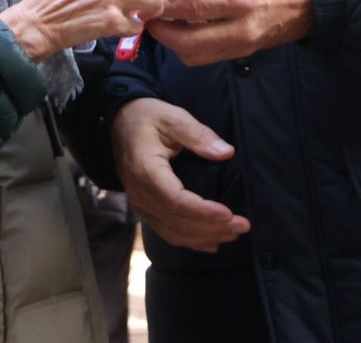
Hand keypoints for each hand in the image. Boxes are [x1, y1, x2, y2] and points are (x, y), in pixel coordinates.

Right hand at [112, 98, 250, 252]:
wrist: (119, 124)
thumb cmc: (148, 118)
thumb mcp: (173, 117)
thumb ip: (199, 135)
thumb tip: (226, 152)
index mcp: (146, 171)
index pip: (176, 201)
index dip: (204, 212)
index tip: (230, 214)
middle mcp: (141, 195)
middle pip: (178, 222)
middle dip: (212, 227)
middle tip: (242, 225)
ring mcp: (140, 205)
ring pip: (173, 232)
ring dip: (205, 237)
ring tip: (233, 233)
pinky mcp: (145, 209)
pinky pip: (167, 232)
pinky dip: (190, 241)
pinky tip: (211, 243)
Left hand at [149, 0, 311, 66]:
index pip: (191, 8)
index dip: (164, 4)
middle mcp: (240, 28)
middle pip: (187, 43)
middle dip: (162, 31)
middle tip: (148, 13)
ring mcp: (242, 44)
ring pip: (195, 56)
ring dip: (173, 42)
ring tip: (163, 20)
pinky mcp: (244, 51)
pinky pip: (208, 56)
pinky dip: (189, 46)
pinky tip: (184, 27)